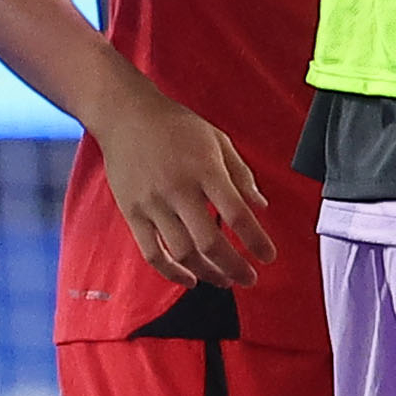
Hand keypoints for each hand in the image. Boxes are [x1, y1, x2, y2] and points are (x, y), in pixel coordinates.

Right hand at [95, 78, 275, 288]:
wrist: (126, 115)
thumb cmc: (175, 126)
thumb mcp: (218, 140)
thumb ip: (241, 175)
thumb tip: (260, 206)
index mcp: (205, 170)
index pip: (237, 215)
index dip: (256, 241)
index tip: (269, 257)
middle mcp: (178, 189)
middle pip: (210, 242)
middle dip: (235, 267)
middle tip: (249, 278)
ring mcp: (152, 203)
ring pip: (182, 252)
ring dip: (208, 273)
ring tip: (225, 280)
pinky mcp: (132, 212)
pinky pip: (152, 252)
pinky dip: (172, 272)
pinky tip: (190, 280)